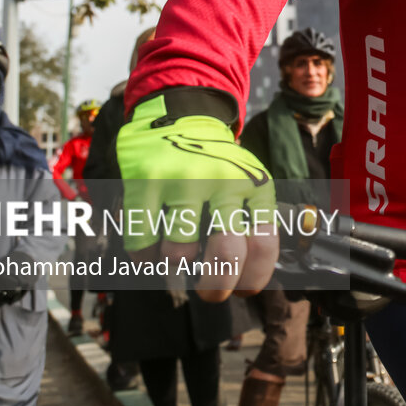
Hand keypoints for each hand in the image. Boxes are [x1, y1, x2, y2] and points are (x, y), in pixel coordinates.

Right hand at [116, 98, 277, 300]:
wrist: (181, 111)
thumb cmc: (216, 162)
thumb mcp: (247, 181)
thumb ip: (250, 223)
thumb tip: (247, 283)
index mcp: (255, 184)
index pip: (263, 245)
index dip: (253, 278)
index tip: (242, 290)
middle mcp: (225, 181)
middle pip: (226, 254)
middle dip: (216, 287)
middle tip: (210, 294)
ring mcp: (185, 179)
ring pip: (180, 252)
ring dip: (174, 265)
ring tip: (175, 256)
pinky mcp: (148, 179)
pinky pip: (142, 239)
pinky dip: (144, 256)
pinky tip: (150, 249)